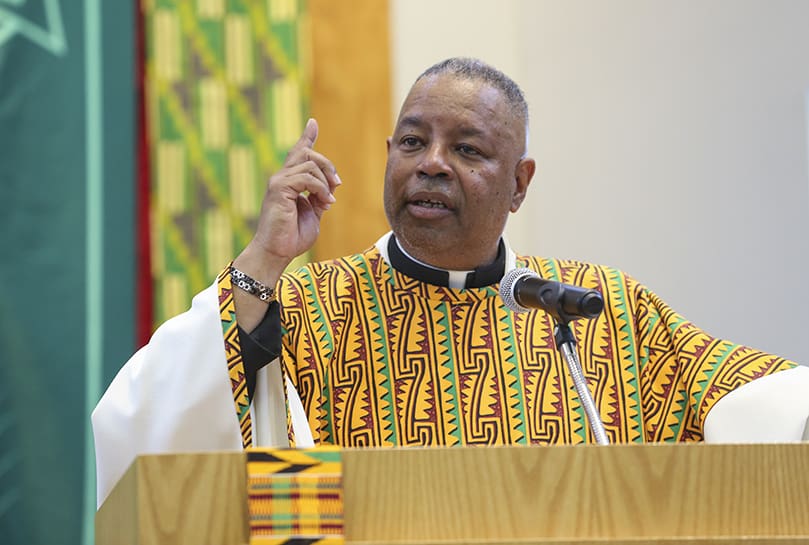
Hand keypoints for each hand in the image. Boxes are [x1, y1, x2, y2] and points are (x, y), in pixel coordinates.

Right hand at [246, 118, 340, 269]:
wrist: (278, 252)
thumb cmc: (293, 237)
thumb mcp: (313, 213)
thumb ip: (320, 196)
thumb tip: (331, 184)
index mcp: (289, 182)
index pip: (298, 152)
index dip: (307, 136)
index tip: (313, 123)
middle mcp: (281, 178)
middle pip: (308, 153)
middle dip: (328, 166)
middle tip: (337, 185)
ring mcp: (278, 181)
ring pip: (310, 163)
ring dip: (326, 181)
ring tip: (328, 200)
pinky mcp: (278, 188)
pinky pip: (306, 177)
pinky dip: (320, 188)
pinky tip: (324, 202)